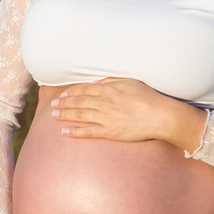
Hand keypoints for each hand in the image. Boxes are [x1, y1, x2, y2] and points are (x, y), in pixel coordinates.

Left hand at [51, 78, 203, 144]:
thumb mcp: (130, 82)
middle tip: (52, 104)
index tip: (62, 94)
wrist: (160, 116)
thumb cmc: (148, 97)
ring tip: (54, 115)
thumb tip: (95, 82)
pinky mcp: (110, 132)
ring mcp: (106, 117)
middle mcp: (105, 102)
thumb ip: (111, 81)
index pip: (84, 89)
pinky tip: (64, 132)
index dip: (71, 92)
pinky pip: (89, 132)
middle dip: (64, 103)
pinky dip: (75, 132)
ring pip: (80, 115)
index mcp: (109, 89)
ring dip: (65, 115)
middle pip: (79, 101)